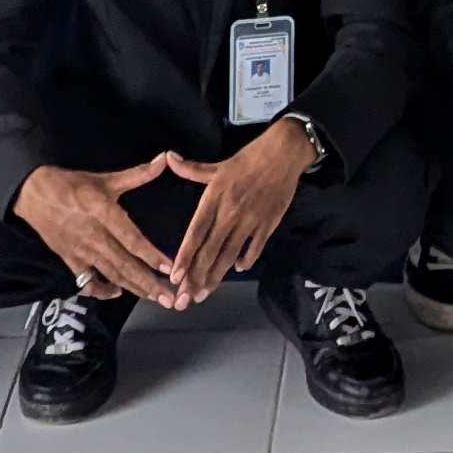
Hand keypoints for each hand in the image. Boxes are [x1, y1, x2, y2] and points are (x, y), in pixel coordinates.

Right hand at [14, 153, 186, 308]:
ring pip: (111, 275)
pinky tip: (117, 292)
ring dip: (134, 288)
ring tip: (154, 298)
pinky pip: (87, 282)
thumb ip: (137, 174)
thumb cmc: (70, 184)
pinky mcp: (70, 260)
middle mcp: (94, 236)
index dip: (150, 255)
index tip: (169, 268)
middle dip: (148, 283)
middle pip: (124, 264)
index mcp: (103, 213)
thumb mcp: (104, 178)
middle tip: (169, 299)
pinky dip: (102, 291)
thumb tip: (164, 160)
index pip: (131, 239)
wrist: (32, 194)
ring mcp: (81, 252)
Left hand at [164, 117, 314, 300]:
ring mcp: (250, 221)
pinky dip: (245, 260)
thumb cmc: (249, 157)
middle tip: (184, 300)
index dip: (184, 256)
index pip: (195, 233)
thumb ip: (191, 169)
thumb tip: (168, 158)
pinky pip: (254, 248)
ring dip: (215, 277)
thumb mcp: (218, 164)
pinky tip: (236, 270)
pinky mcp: (268, 224)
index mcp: (215, 198)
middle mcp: (230, 213)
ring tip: (203, 295)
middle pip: (210, 251)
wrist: (284, 152)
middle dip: (195, 278)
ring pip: (229, 255)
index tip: (174, 277)